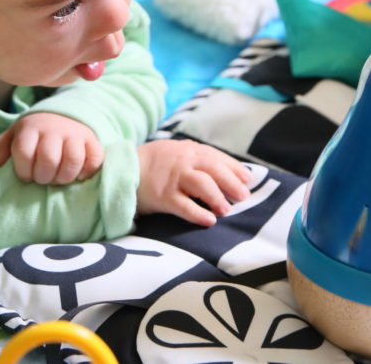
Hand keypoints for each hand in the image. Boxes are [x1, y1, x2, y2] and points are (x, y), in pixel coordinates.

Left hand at [0, 113, 104, 184]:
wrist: (62, 116)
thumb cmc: (34, 134)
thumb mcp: (14, 135)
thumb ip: (1, 147)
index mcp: (31, 128)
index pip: (24, 152)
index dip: (23, 171)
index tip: (26, 176)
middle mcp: (54, 129)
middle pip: (49, 159)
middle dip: (44, 177)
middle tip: (43, 179)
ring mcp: (75, 134)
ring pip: (73, 159)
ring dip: (65, 177)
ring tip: (59, 178)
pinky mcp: (92, 141)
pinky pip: (95, 159)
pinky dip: (88, 171)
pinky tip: (79, 175)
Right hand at [135, 138, 252, 226]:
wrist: (123, 169)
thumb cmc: (155, 163)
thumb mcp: (176, 152)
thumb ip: (198, 157)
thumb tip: (227, 171)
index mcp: (188, 150)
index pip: (216, 157)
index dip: (234, 168)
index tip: (248, 179)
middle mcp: (183, 161)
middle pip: (213, 169)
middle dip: (231, 182)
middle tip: (244, 196)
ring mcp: (173, 178)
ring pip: (202, 184)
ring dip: (217, 197)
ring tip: (227, 210)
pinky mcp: (162, 196)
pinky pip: (184, 205)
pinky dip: (198, 213)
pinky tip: (209, 220)